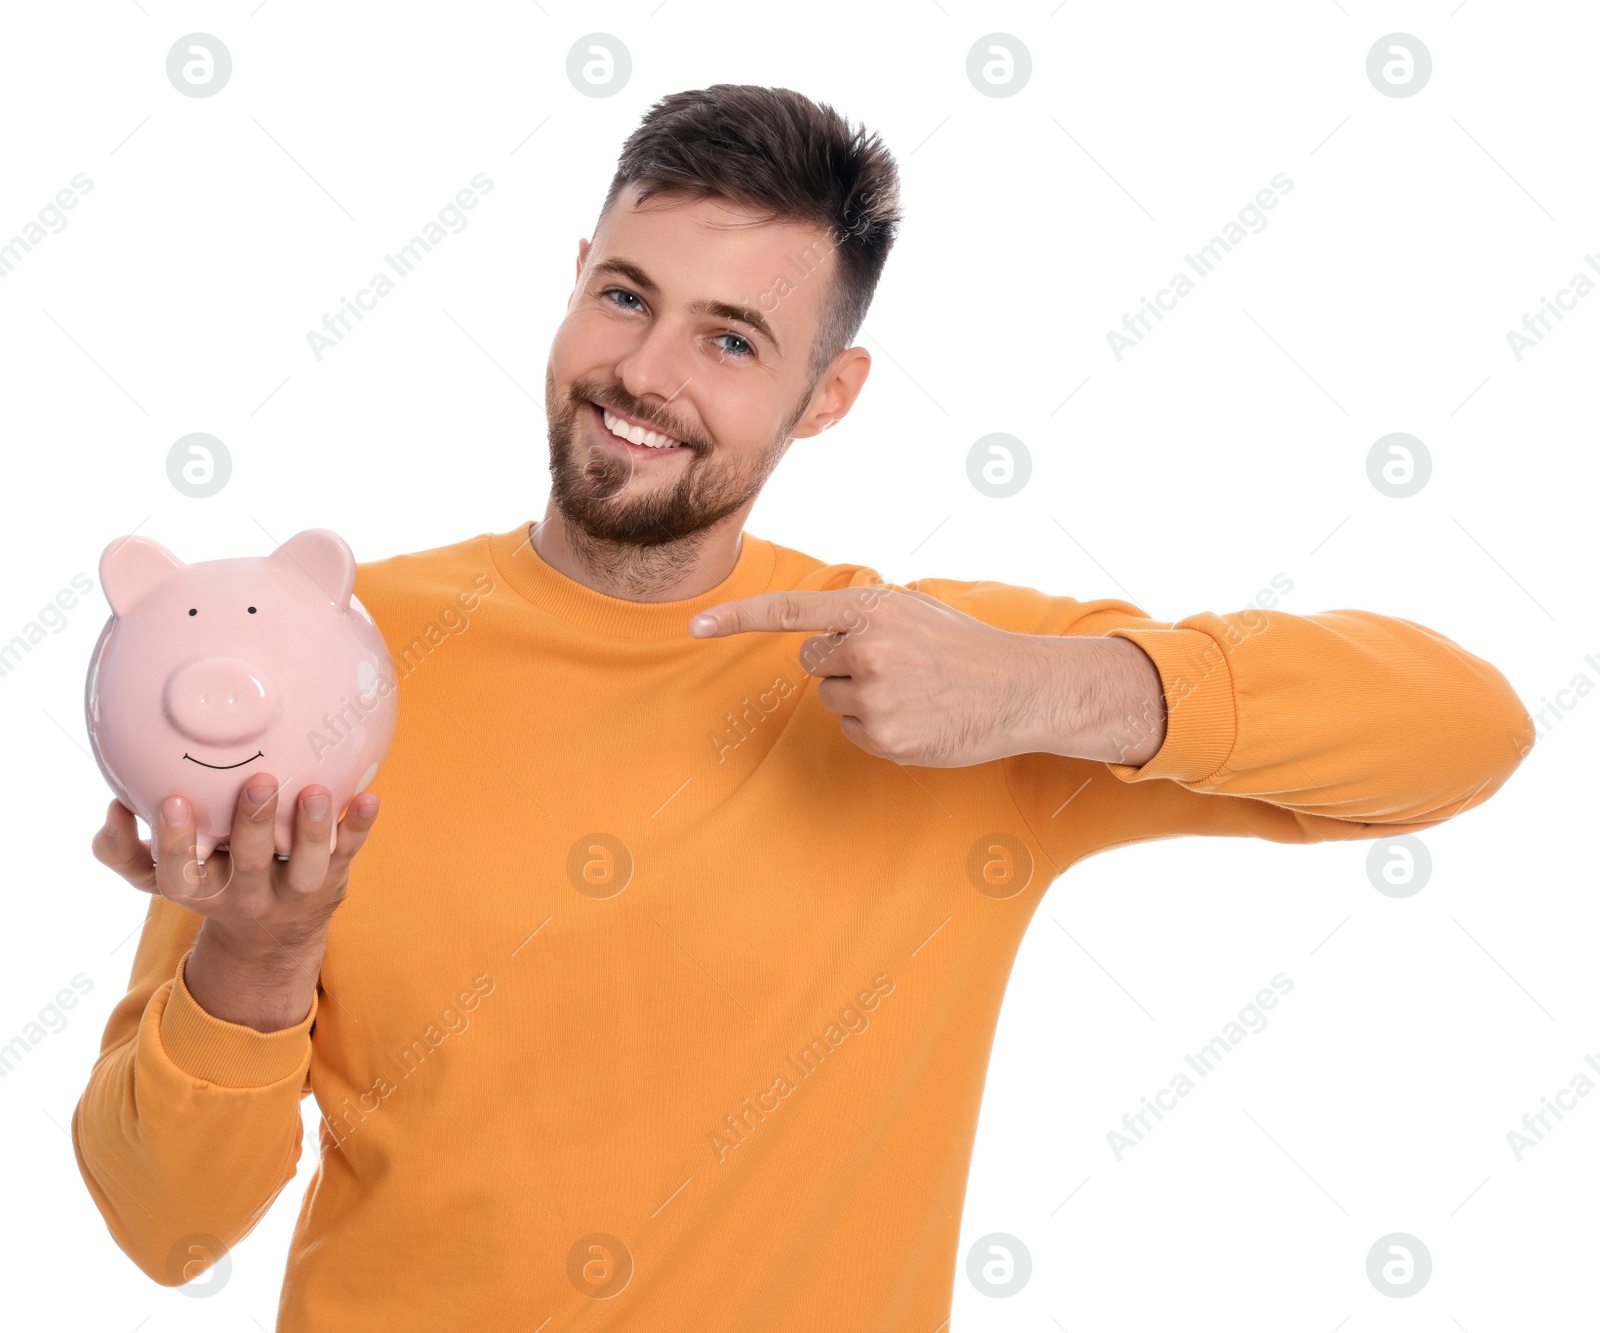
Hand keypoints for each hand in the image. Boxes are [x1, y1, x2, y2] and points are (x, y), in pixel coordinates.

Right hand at [92, 775, 379, 1028]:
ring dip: (312, 829)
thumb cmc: (209, 881)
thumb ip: (122, 848)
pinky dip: (360, 826)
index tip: (173, 800)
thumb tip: (115, 803)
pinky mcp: (332, 880)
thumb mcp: (161, 877)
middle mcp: (247, 895)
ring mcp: (294, 890)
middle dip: (254, 825)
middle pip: (250, 865)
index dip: (175, 840)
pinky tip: (370, 797)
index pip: (179, 872)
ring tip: (317, 792)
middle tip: (259, 781)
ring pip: (306, 866)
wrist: (270, 938)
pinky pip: (349, 853)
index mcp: (201, 889)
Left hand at [689, 584, 1080, 767]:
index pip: (789, 612)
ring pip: (830, 699)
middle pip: (810, 662)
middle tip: (893, 665)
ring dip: (859, 697)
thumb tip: (813, 635)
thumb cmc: (963, 646)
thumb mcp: (912, 609)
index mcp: (870, 609)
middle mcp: (866, 649)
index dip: (736, 618)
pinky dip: (875, 728)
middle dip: (839, 664)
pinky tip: (914, 717)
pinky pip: (851, 731)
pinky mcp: (885, 737)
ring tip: (911, 691)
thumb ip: (861, 615)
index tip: (693, 626)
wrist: (1018, 688)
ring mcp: (874, 696)